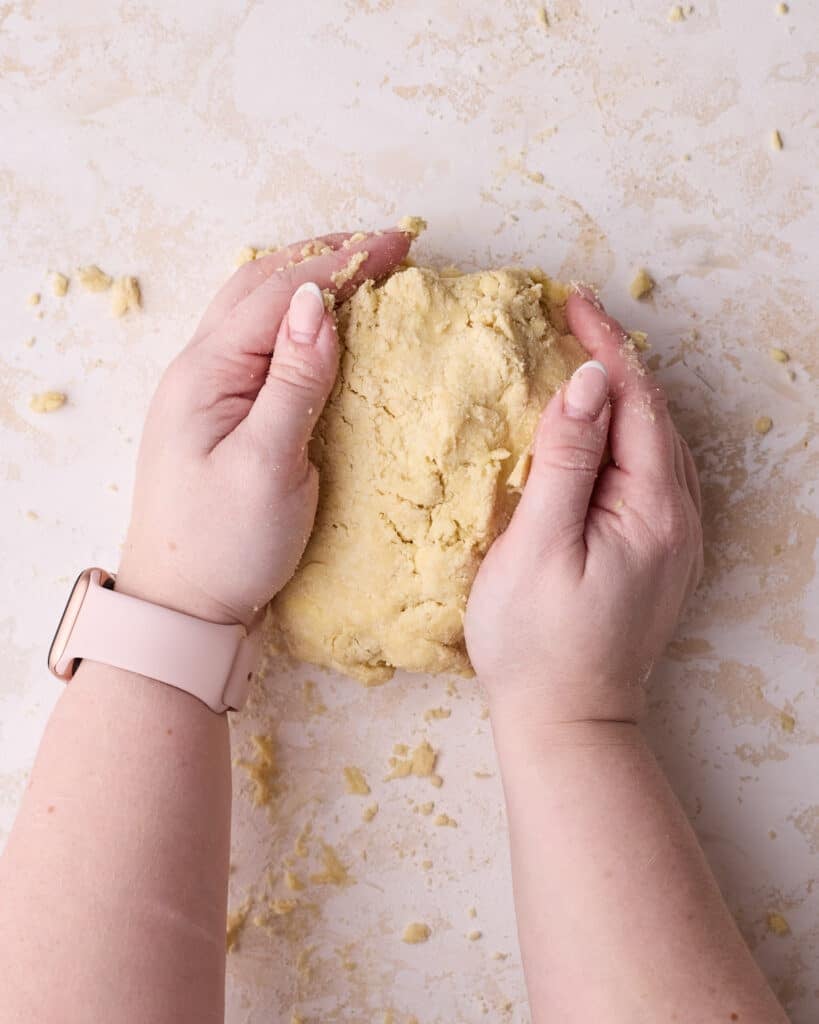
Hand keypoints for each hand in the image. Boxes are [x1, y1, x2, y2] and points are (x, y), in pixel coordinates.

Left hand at [116, 229, 410, 626]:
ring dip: (306, 279)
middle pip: (260, 285)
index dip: (340, 263)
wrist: (182, 605)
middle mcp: (198, 369)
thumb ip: (293, 382)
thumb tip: (317, 305)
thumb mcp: (266, 465)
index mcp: (205, 374)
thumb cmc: (224, 544)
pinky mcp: (219, 413)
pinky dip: (294, 316)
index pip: (279, 294)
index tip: (398, 246)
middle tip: (386, 247)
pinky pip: (257, 342)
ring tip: (359, 268)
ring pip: (255, 308)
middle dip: (324, 256)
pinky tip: (320, 323)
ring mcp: (204, 390)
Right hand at [465, 289, 702, 726]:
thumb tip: (588, 380)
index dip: (603, 347)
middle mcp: (678, 516)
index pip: (634, 401)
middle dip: (615, 361)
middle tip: (570, 319)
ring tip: (582, 360)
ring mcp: (674, 537)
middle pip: (652, 415)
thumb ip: (566, 459)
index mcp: (652, 507)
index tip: (568, 302)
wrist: (568, 721)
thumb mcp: (539, 544)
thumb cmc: (537, 641)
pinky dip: (625, 435)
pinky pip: (649, 472)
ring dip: (622, 395)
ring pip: (654, 442)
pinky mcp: (658, 554)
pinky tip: (599, 430)